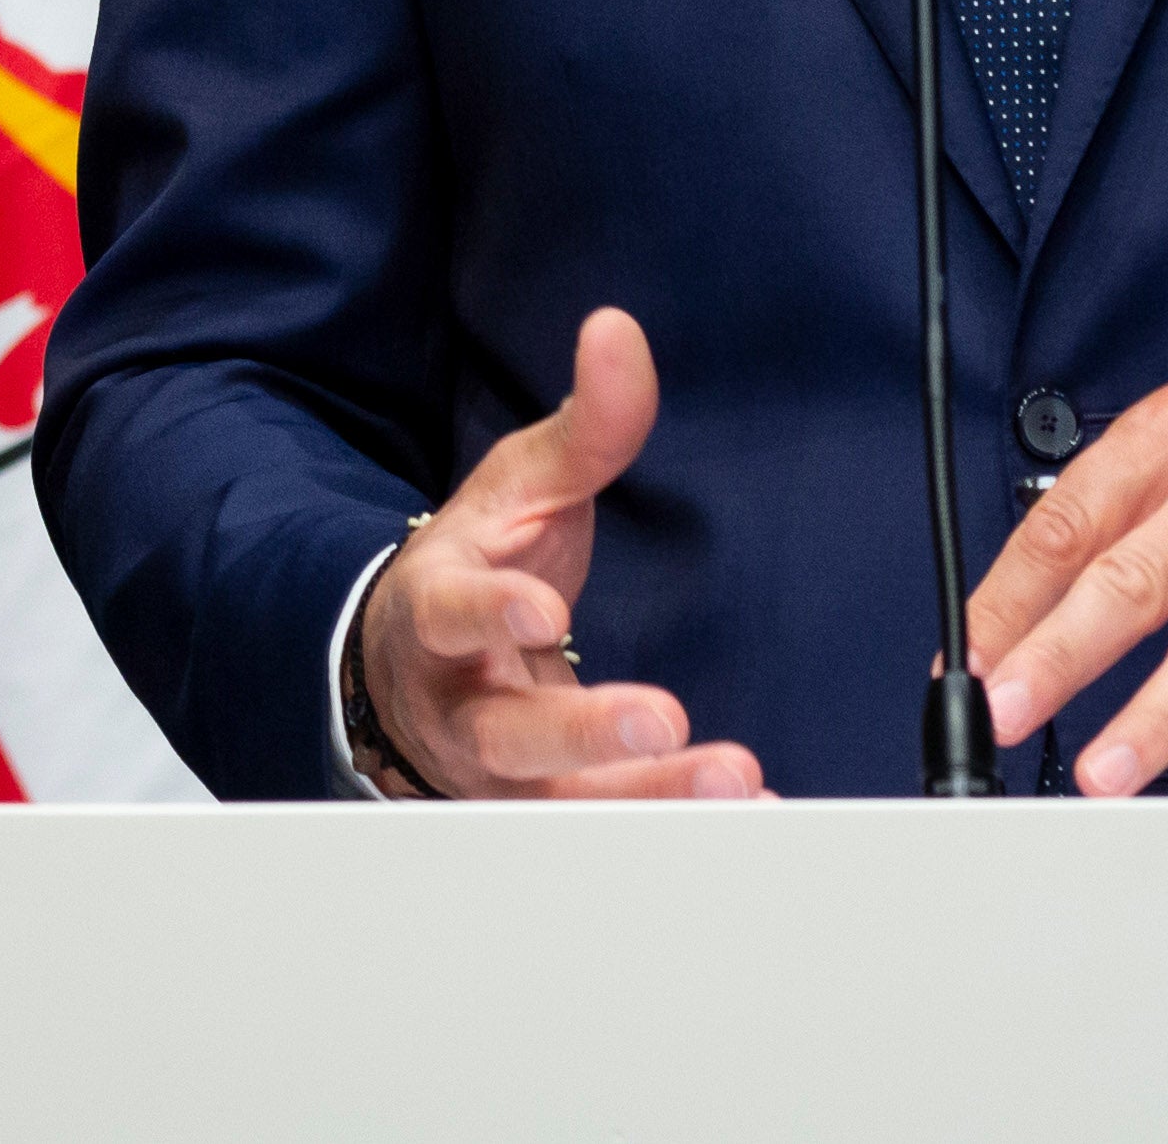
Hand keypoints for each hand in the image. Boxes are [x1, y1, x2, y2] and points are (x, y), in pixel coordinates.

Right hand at [354, 306, 766, 798]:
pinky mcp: (548, 811)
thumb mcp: (520, 489)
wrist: (417, 671)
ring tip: (729, 779)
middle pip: (508, 736)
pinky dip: (678, 826)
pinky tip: (750, 810)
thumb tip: (617, 334)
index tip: (543, 614)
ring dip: (648, 800)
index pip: (448, 618)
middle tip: (660, 724)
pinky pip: (608, 833)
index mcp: (439, 616)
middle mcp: (462, 707)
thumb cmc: (475, 567)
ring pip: (562, 805)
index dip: (488, 617)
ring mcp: (502, 775)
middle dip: (583, 737)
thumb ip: (584, 424)